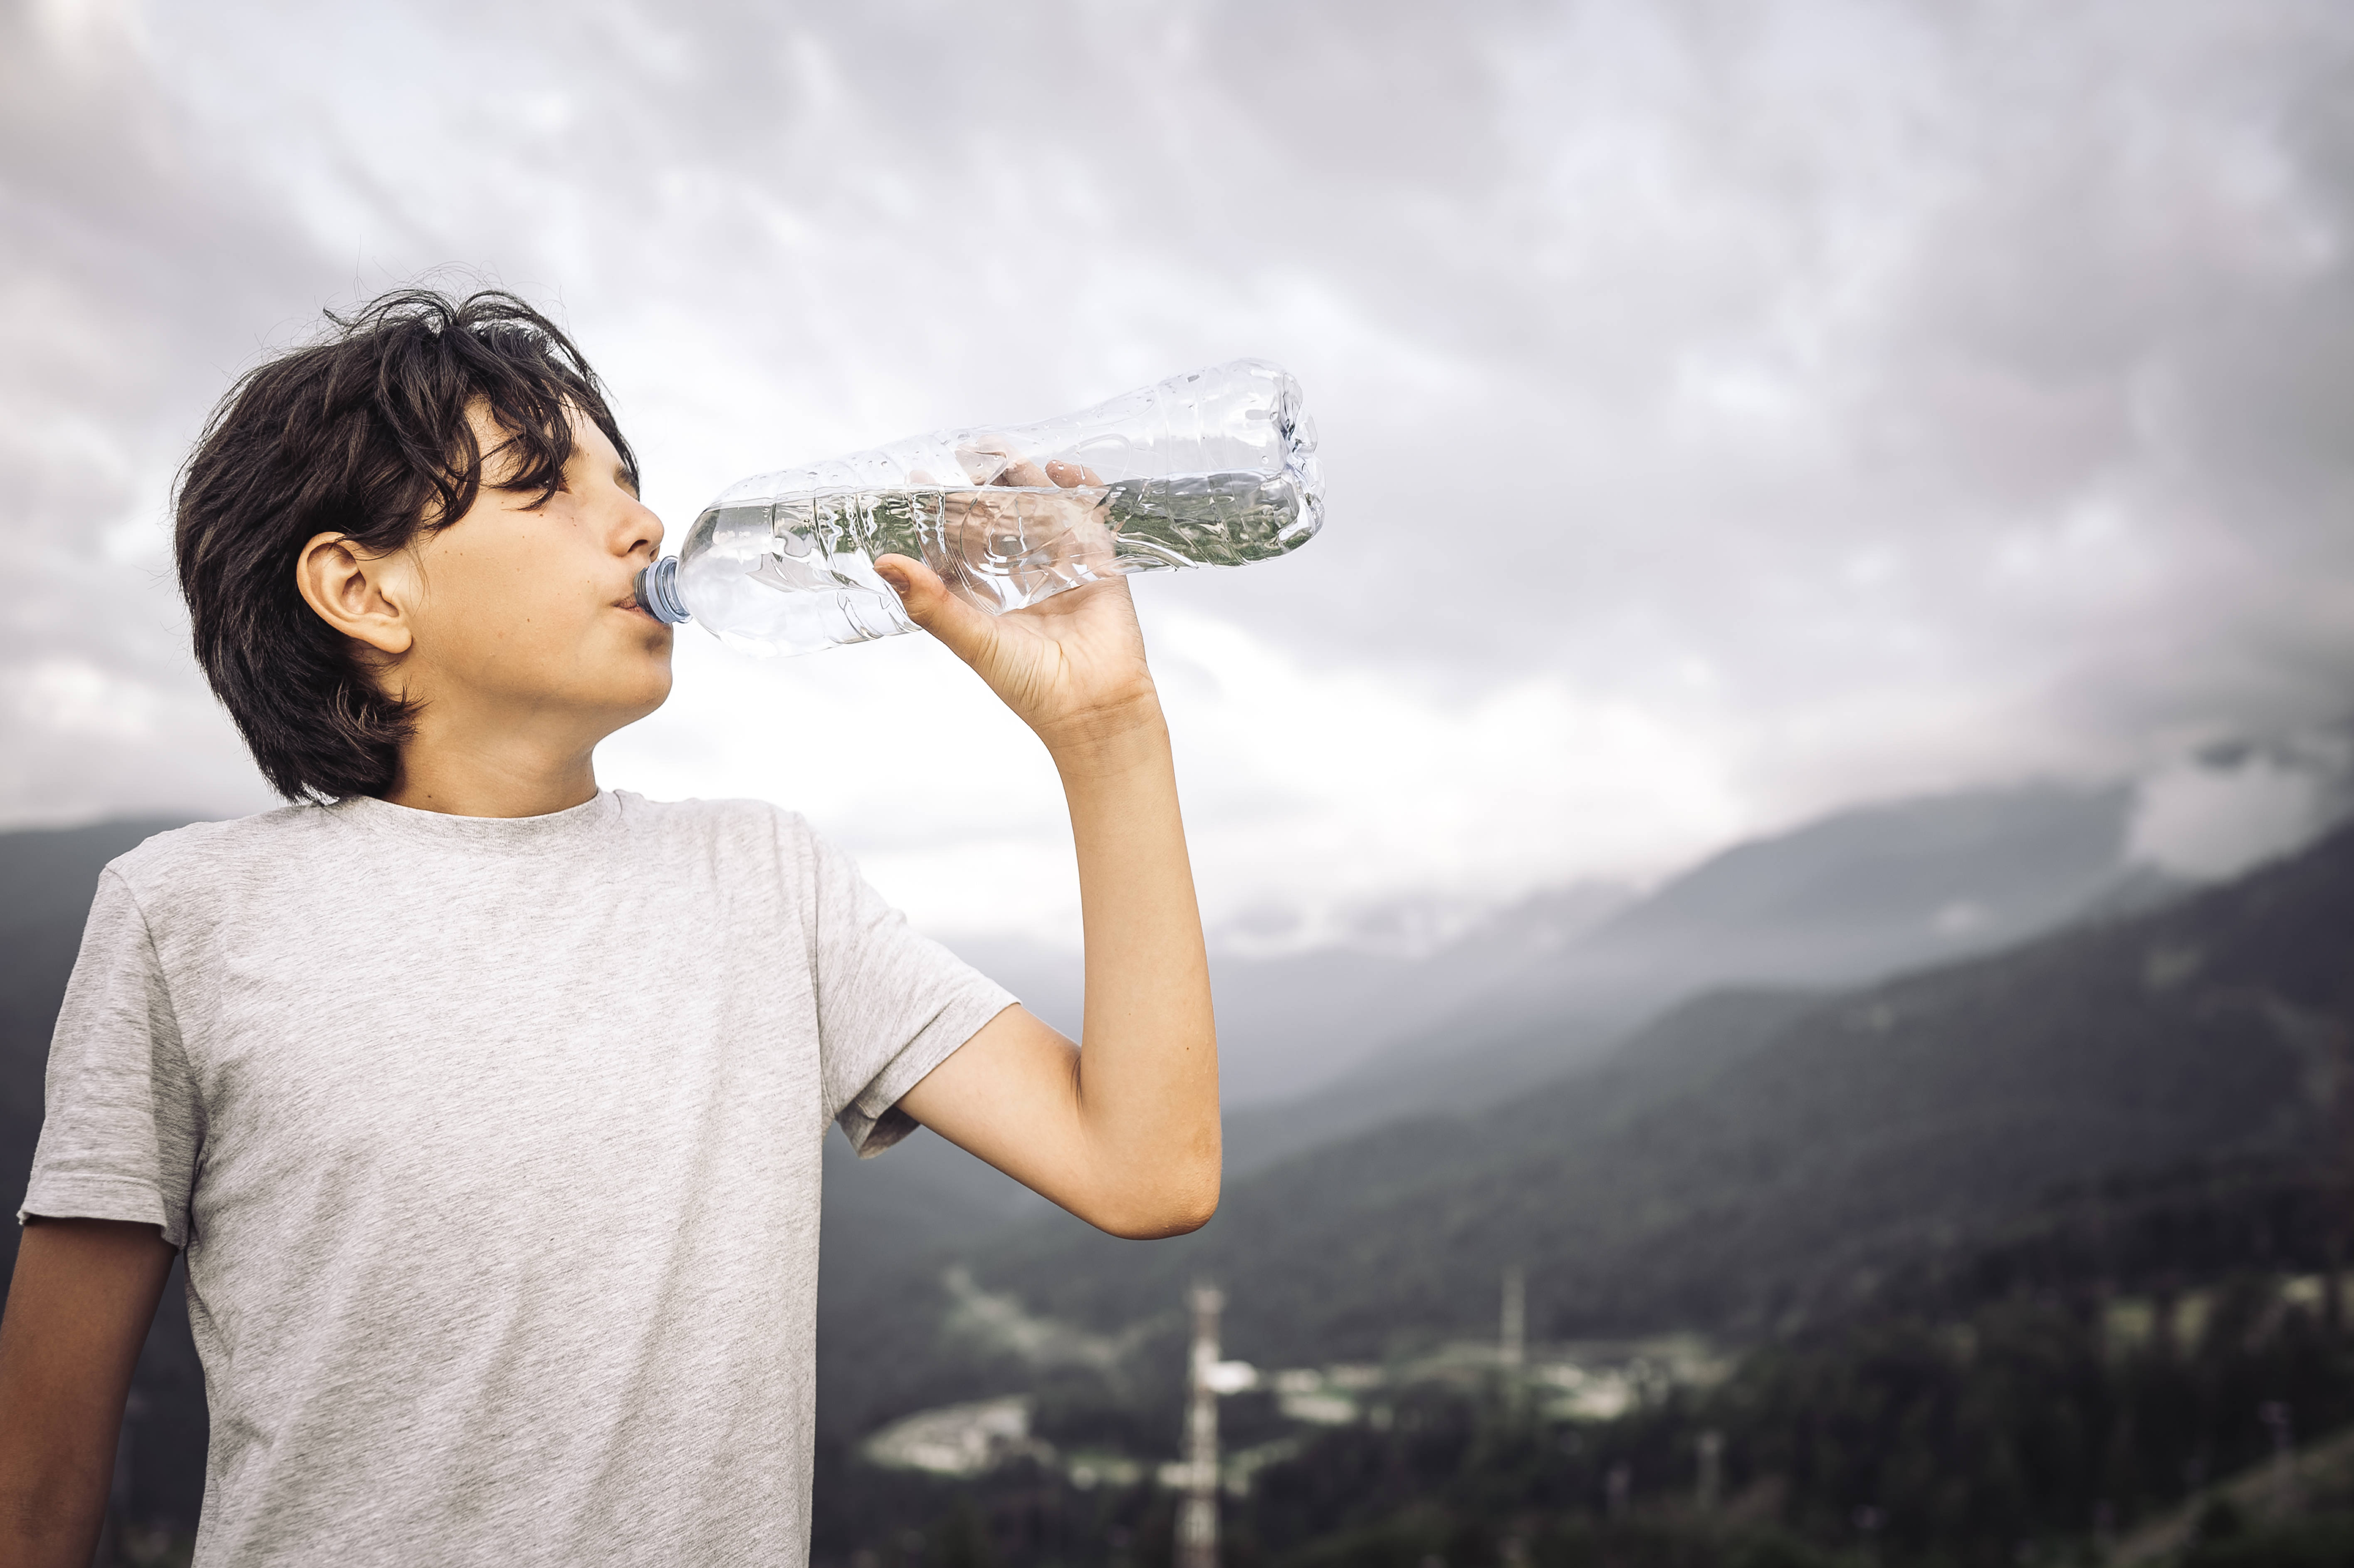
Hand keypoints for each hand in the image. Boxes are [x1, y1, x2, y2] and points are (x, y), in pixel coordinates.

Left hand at [875, 457, 1161, 762]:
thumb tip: (884, 564)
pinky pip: (1088, 520)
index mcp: (986, 602)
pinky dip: (1079, 491)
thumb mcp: (972, 641)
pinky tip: (1062, 468)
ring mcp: (1061, 572)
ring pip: (1039, 515)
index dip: (936, 517)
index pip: (955, 549)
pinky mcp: (1099, 568)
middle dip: (980, 488)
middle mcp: (1021, 583)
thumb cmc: (1032, 686)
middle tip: (963, 452)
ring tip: (1002, 449)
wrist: (1093, 709)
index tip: (915, 484)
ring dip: (1023, 481)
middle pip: (997, 524)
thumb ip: (930, 604)